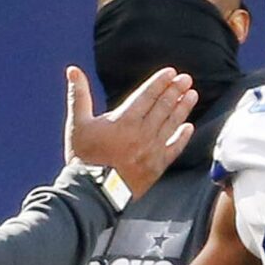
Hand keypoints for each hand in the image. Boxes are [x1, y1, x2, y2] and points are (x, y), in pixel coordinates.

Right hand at [64, 64, 196, 199]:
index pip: (147, 95)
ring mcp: (151, 150)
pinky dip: (182, 137)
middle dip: (175, 91)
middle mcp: (142, 133)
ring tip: (192, 95)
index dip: (160, 82)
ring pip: (171, 124)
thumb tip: (72, 70)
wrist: (92, 194)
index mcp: (124, 120)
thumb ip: (79, 95)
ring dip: (183, 108)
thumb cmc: (83, 158)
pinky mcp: (156, 167)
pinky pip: (174, 149)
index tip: (171, 73)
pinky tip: (188, 127)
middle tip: (186, 79)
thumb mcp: (77, 124)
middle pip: (163, 107)